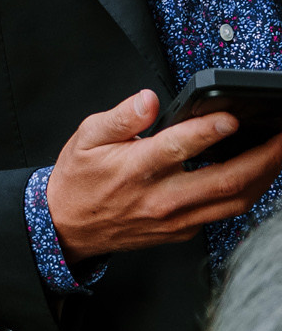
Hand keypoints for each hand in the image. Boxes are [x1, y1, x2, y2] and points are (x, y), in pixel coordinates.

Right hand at [47, 89, 281, 262]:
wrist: (69, 225)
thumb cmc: (80, 179)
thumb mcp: (86, 137)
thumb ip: (121, 117)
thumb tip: (147, 100)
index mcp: (135, 168)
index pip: (179, 148)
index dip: (209, 131)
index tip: (232, 118)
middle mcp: (160, 197)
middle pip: (225, 180)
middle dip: (263, 158)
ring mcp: (176, 218)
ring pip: (234, 201)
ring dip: (264, 177)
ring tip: (278, 155)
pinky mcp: (183, 230)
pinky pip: (223, 213)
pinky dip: (245, 193)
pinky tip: (253, 176)